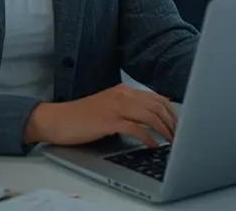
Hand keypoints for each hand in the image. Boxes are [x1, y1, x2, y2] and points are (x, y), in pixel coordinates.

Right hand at [24, 84, 178, 146]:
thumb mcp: (108, 107)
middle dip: (172, 122)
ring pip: (150, 115)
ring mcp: (115, 107)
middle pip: (157, 106)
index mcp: (123, 91)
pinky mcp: (108, 121)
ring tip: (171, 141)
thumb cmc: (81, 117)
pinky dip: (148, 137)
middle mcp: (122, 95)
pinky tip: (153, 144)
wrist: (56, 119)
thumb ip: (128, 108)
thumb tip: (151, 117)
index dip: (171, 111)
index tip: (179, 124)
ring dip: (164, 129)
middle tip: (179, 135)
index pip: (156, 98)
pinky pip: (135, 128)